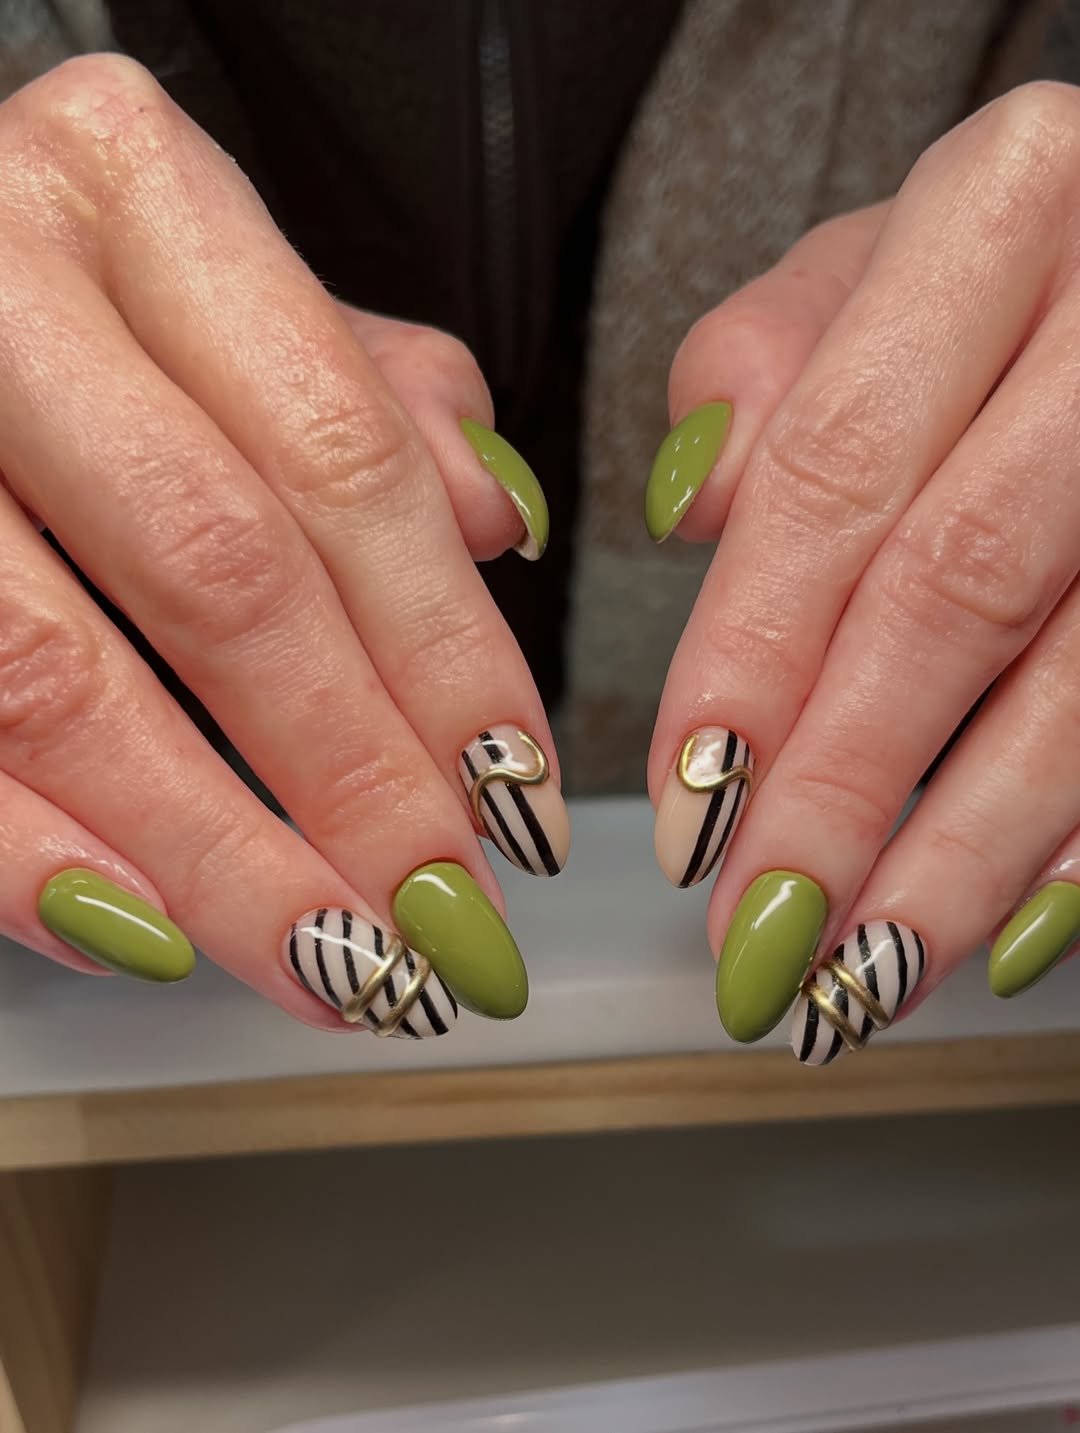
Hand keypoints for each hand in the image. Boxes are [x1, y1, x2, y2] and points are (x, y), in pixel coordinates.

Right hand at [0, 56, 567, 1036]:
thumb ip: (363, 392)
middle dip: (352, 775)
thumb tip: (495, 522)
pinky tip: (145, 932)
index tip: (518, 795)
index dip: (447, 651)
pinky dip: (33, 848)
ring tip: (333, 962)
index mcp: (134, 192)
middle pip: (220, 574)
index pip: (342, 459)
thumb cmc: (66, 286)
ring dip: (212, 852)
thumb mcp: (223, 286)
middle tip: (445, 915)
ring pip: (56, 674)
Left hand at [647, 82, 1079, 1057]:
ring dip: (969, 849)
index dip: (751, 655)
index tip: (688, 803)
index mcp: (1005, 208)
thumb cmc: (999, 272)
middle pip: (959, 587)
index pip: (836, 470)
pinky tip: (1020, 923)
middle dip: (847, 782)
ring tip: (867, 968)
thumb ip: (762, 367)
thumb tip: (692, 506)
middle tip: (762, 928)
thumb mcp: (871, 259)